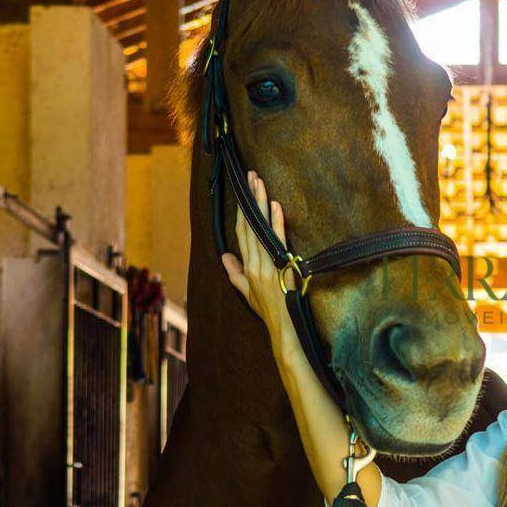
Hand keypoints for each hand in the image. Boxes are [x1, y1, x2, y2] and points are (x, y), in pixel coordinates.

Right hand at [221, 171, 302, 361]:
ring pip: (259, 230)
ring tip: (259, 182)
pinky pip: (275, 242)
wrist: (282, 330)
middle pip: (248, 226)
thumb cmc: (268, 312)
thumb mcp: (248, 292)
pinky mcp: (277, 270)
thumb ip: (235, 273)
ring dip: (259, 204)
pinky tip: (274, 206)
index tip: (244, 191)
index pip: (241, 233)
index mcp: (246, 268)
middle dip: (249, 200)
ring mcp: (264, 267)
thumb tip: (225, 256)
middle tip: (251, 176)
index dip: (242, 212)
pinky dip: (275, 223)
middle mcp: (253, 264)